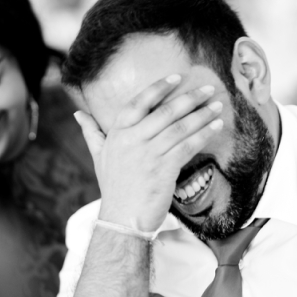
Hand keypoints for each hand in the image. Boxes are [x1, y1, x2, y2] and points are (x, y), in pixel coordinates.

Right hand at [75, 75, 223, 231]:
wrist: (121, 219)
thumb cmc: (113, 187)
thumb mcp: (98, 157)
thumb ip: (91, 132)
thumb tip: (78, 115)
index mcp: (118, 133)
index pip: (139, 102)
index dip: (159, 87)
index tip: (176, 78)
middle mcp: (133, 139)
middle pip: (166, 112)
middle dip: (191, 98)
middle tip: (209, 88)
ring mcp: (150, 154)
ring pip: (181, 127)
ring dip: (203, 114)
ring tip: (218, 105)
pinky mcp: (165, 169)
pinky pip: (188, 146)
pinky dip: (204, 134)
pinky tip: (216, 126)